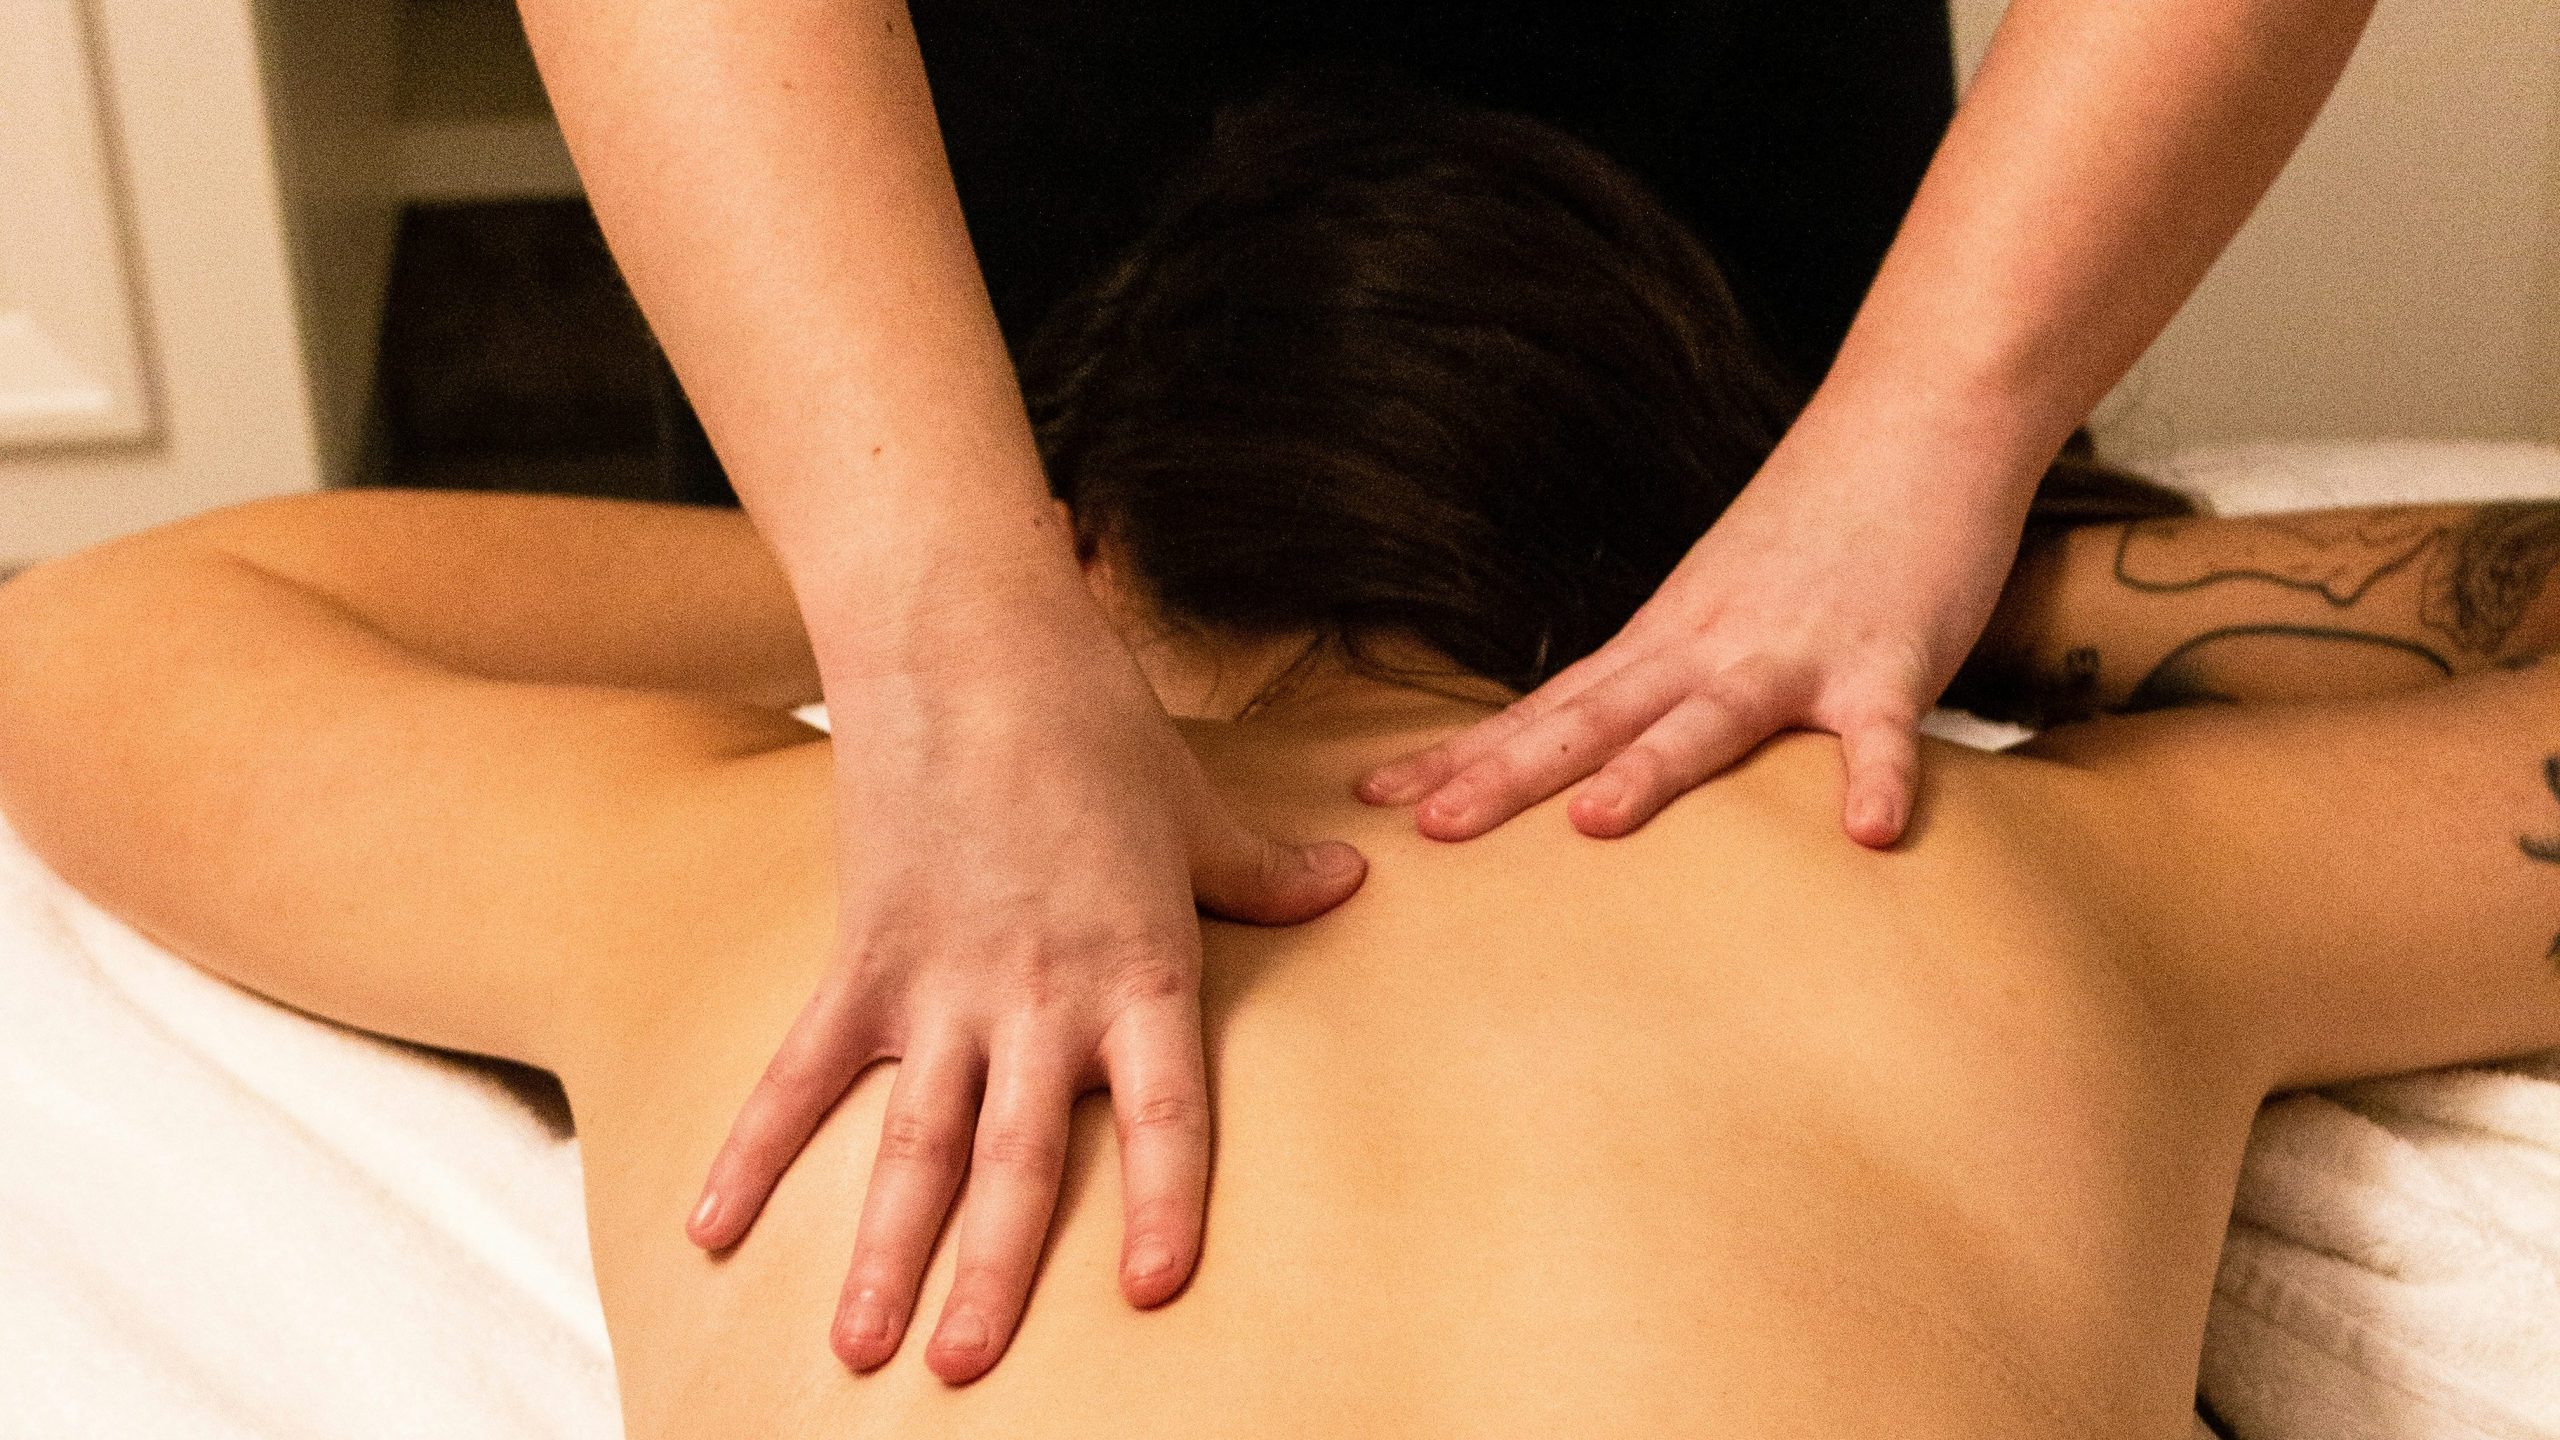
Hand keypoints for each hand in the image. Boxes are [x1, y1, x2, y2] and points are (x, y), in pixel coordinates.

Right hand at [685, 578, 1364, 1384]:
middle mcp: (1038, 994)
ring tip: (860, 1348)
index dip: (1160, 1198)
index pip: (1163, 1107)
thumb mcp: (1197, 808)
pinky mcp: (861, 958)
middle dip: (993, 1270)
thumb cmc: (1094, 725)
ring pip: (911, 1137)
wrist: (967, 642)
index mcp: (1138, 964)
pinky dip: (754, 1149)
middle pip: (1017, 1155)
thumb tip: (1348, 882)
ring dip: (882, 1246)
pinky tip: (713, 1228)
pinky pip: (800, 1071)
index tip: (1149, 1288)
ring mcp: (939, 982)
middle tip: (966, 1371)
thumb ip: (1264, 871)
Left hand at [1358, 405, 2040, 846]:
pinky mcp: (1889, 659)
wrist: (1916, 415)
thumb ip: (1665, 676)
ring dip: (1655, 769)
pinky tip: (1867, 835)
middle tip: (1431, 829)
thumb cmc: (1818, 525)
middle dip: (1508, 777)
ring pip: (1712, 718)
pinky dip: (1876, 778)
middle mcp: (1707, 644)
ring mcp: (1795, 650)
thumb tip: (1602, 751)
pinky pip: (1882, 730)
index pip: (1544, 708)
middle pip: (1593, 719)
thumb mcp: (1716, 601)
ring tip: (1595, 825)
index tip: (1378, 797)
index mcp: (1661, 638)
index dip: (1464, 755)